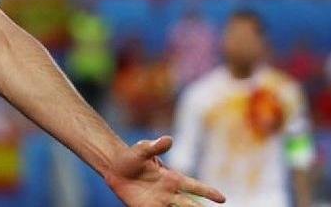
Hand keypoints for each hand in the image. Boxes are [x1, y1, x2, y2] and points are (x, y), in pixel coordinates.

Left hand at [105, 136, 225, 205]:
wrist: (115, 169)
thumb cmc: (132, 157)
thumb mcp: (142, 149)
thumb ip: (155, 147)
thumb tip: (168, 139)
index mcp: (172, 178)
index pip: (194, 186)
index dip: (208, 192)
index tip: (222, 199)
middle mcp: (169, 193)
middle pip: (189, 205)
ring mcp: (159, 202)